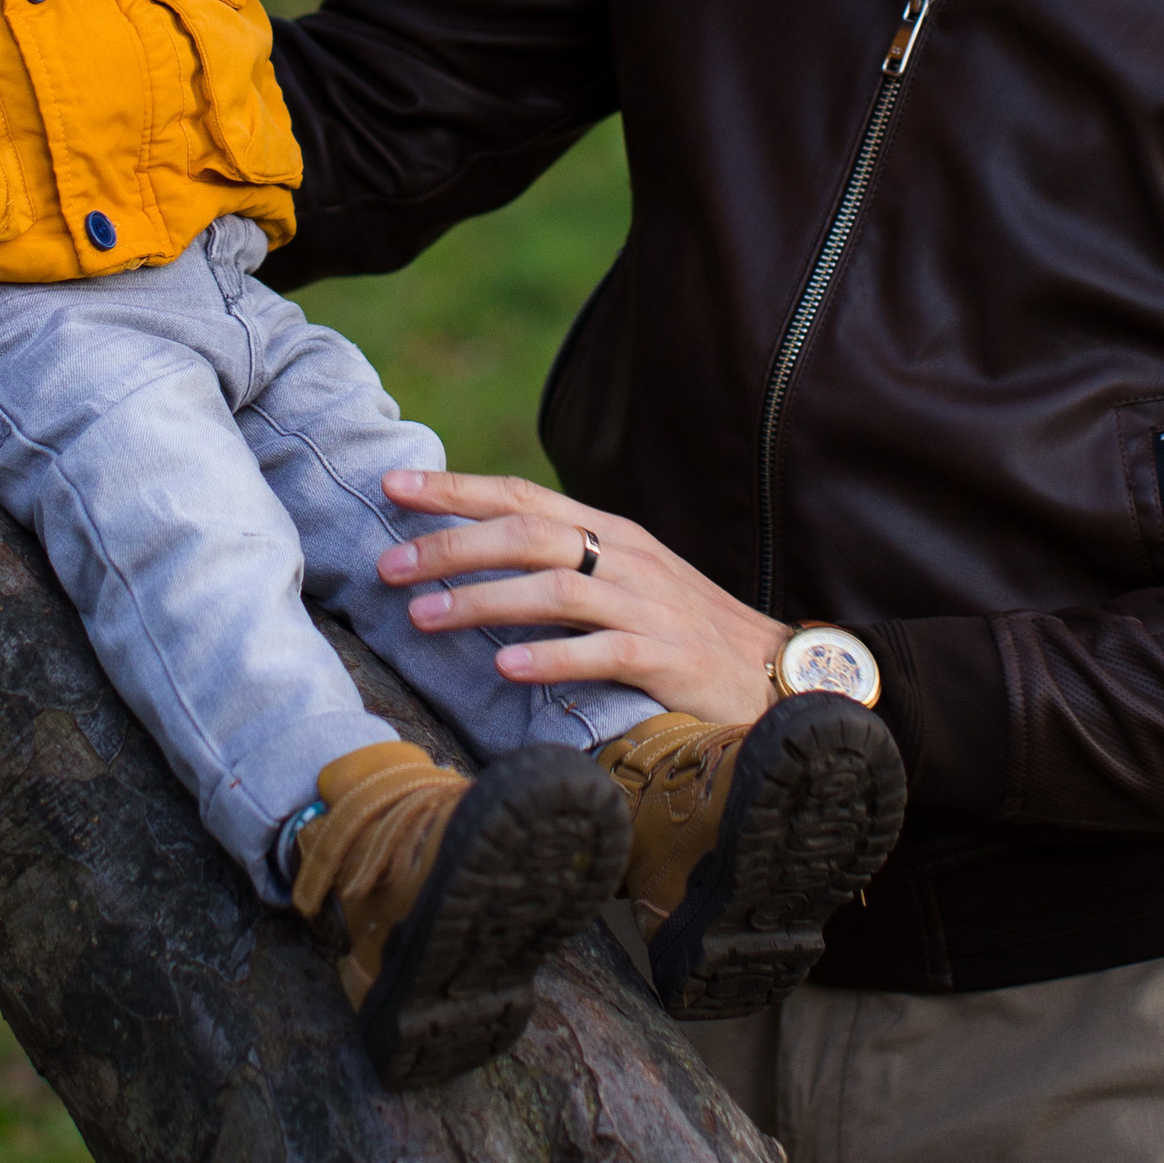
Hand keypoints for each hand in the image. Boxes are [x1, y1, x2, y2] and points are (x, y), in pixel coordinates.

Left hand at [376, 469, 786, 724]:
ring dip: (482, 600)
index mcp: (608, 533)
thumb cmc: (685, 628)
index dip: (456, 490)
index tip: (393, 488)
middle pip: (526, 534)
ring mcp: (645, 605)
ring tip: (424, 616)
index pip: (521, 495)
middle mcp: (623, 557)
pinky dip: (551, 656)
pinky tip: (506, 666)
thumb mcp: (625, 579)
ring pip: (553, 590)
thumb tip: (481, 553)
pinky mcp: (665, 656)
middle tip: (388, 566)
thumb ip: (565, 561)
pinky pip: (601, 651)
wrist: (775, 673)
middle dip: (451, 545)